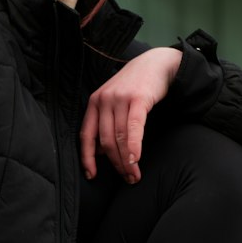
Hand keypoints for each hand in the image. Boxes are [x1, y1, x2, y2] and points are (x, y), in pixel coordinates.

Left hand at [80, 47, 182, 183]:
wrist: (155, 63)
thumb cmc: (135, 86)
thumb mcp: (114, 101)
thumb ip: (106, 123)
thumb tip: (101, 153)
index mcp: (94, 103)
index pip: (86, 136)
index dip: (87, 158)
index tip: (91, 176)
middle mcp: (103, 100)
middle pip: (105, 141)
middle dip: (115, 164)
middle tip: (127, 179)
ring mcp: (119, 99)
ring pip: (119, 138)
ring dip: (127, 161)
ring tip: (134, 175)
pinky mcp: (137, 98)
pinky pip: (133, 128)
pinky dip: (134, 146)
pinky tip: (135, 160)